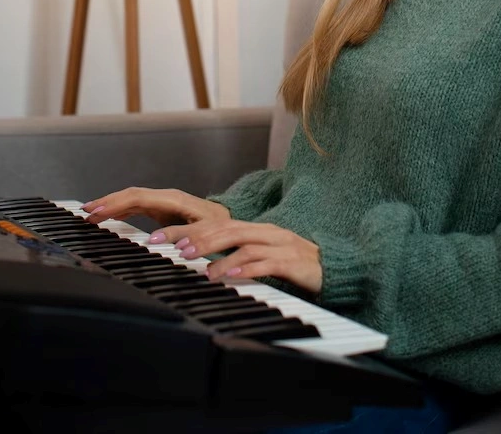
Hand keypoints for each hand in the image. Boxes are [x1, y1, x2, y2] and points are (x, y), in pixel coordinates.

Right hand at [81, 187, 228, 226]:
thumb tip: (154, 240)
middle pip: (130, 195)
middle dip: (107, 202)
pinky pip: (136, 206)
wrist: (230, 221)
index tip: (97, 211)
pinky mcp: (161, 209)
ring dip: (111, 205)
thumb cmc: (220, 227)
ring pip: (131, 199)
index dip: (116, 203)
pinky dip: (120, 209)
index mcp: (173, 200)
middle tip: (85, 212)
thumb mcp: (207, 233)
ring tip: (90, 214)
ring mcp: (162, 202)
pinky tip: (108, 215)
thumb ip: (182, 235)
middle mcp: (165, 197)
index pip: (138, 197)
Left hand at [157, 216, 322, 294]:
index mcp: (257, 229)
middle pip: (228, 229)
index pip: (218, 224)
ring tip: (201, 267)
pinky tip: (232, 275)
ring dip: (221, 256)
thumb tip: (205, 263)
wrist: (335, 270)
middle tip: (176, 248)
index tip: (166, 238)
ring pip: (245, 244)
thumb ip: (239, 255)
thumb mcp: (263, 257)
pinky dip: (248, 268)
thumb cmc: (296, 266)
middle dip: (199, 237)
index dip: (191, 229)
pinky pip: (268, 263)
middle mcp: (267, 232)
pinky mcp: (293, 263)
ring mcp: (281, 245)